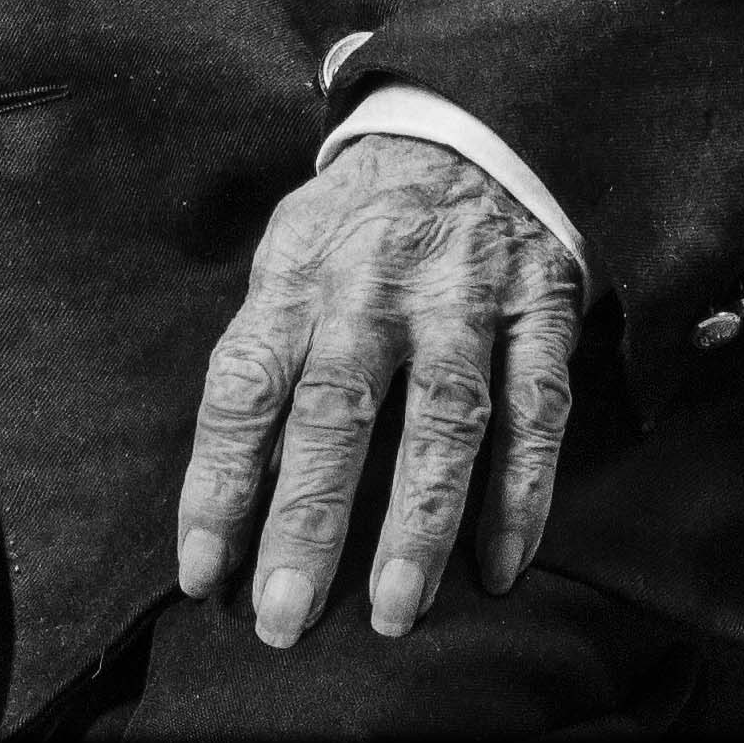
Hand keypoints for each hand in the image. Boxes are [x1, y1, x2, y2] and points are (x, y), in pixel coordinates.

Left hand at [175, 132, 584, 647]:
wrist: (473, 126)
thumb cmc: (360, 224)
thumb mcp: (292, 259)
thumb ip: (268, 359)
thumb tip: (229, 495)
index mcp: (300, 274)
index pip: (246, 385)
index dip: (219, 482)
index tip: (201, 573)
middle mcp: (378, 286)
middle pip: (337, 410)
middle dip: (309, 519)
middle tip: (283, 616)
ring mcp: (466, 300)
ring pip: (444, 420)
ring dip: (419, 523)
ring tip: (393, 611)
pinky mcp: (542, 312)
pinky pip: (537, 412)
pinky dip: (524, 494)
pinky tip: (502, 566)